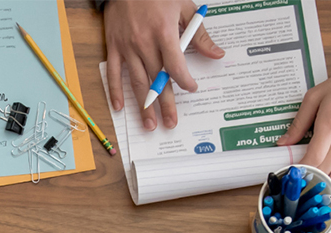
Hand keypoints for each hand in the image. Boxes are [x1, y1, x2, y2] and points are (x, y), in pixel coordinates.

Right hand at [104, 0, 224, 130]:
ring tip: (149, 124)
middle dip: (165, 104)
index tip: (191, 88)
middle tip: (171, 123)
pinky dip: (115, 91)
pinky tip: (120, 107)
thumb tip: (216, 53)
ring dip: (143, 105)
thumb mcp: (183, 7)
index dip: (184, 81)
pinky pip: (114, 73)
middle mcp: (144, 43)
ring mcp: (127, 47)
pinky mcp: (114, 47)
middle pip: (157, 80)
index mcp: (163, 32)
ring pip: (137, 81)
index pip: (175, 66)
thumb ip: (199, 34)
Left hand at [278, 72, 330, 185]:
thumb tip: (284, 142)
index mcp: (330, 124)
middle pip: (325, 170)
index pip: (314, 157)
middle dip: (311, 176)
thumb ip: (298, 123)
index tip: (294, 171)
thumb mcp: (314, 98)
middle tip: (302, 176)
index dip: (302, 169)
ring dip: (327, 181)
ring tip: (317, 177)